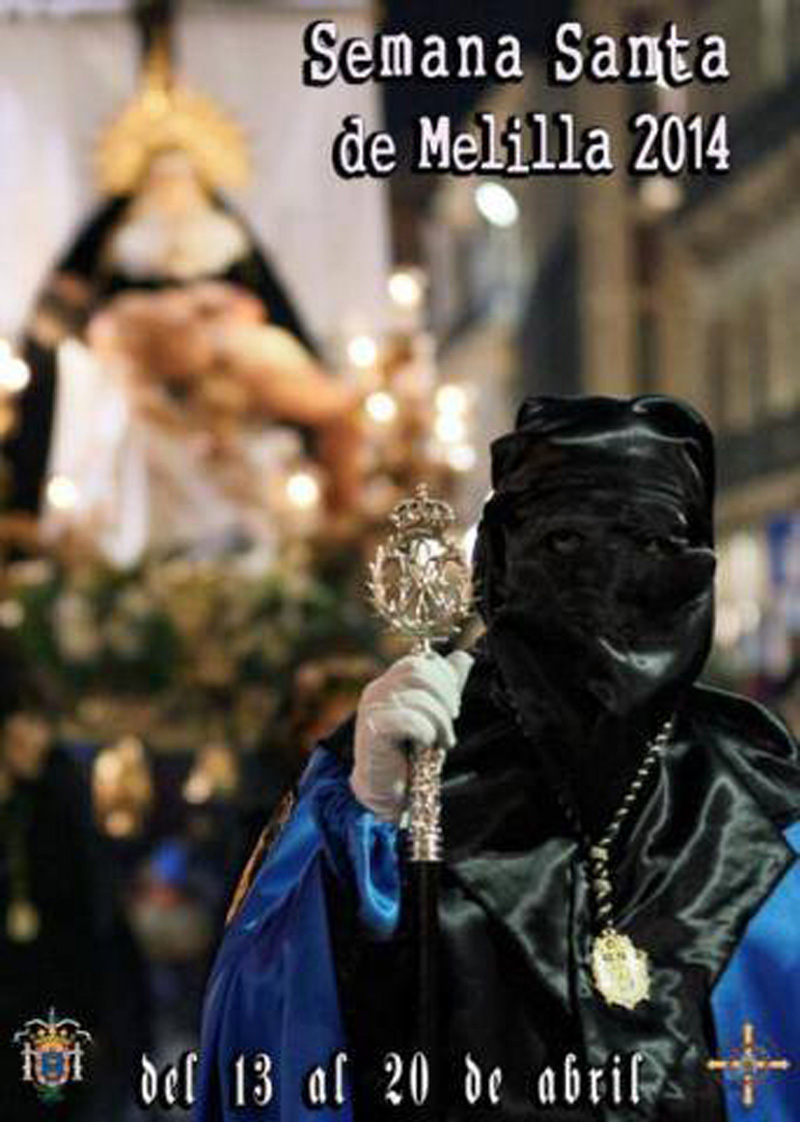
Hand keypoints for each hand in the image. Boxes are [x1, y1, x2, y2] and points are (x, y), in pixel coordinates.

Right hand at [350, 650, 473, 822]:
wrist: (388, 793)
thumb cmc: (410, 756)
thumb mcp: (434, 716)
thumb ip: (446, 687)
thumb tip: (464, 657)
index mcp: (390, 683)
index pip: (420, 660)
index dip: (444, 678)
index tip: (452, 705)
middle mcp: (378, 690)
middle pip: (419, 670)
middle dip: (445, 695)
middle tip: (451, 722)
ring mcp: (372, 708)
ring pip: (417, 695)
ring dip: (439, 720)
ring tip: (442, 741)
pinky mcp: (373, 730)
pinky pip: (408, 719)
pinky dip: (424, 732)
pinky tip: (424, 745)